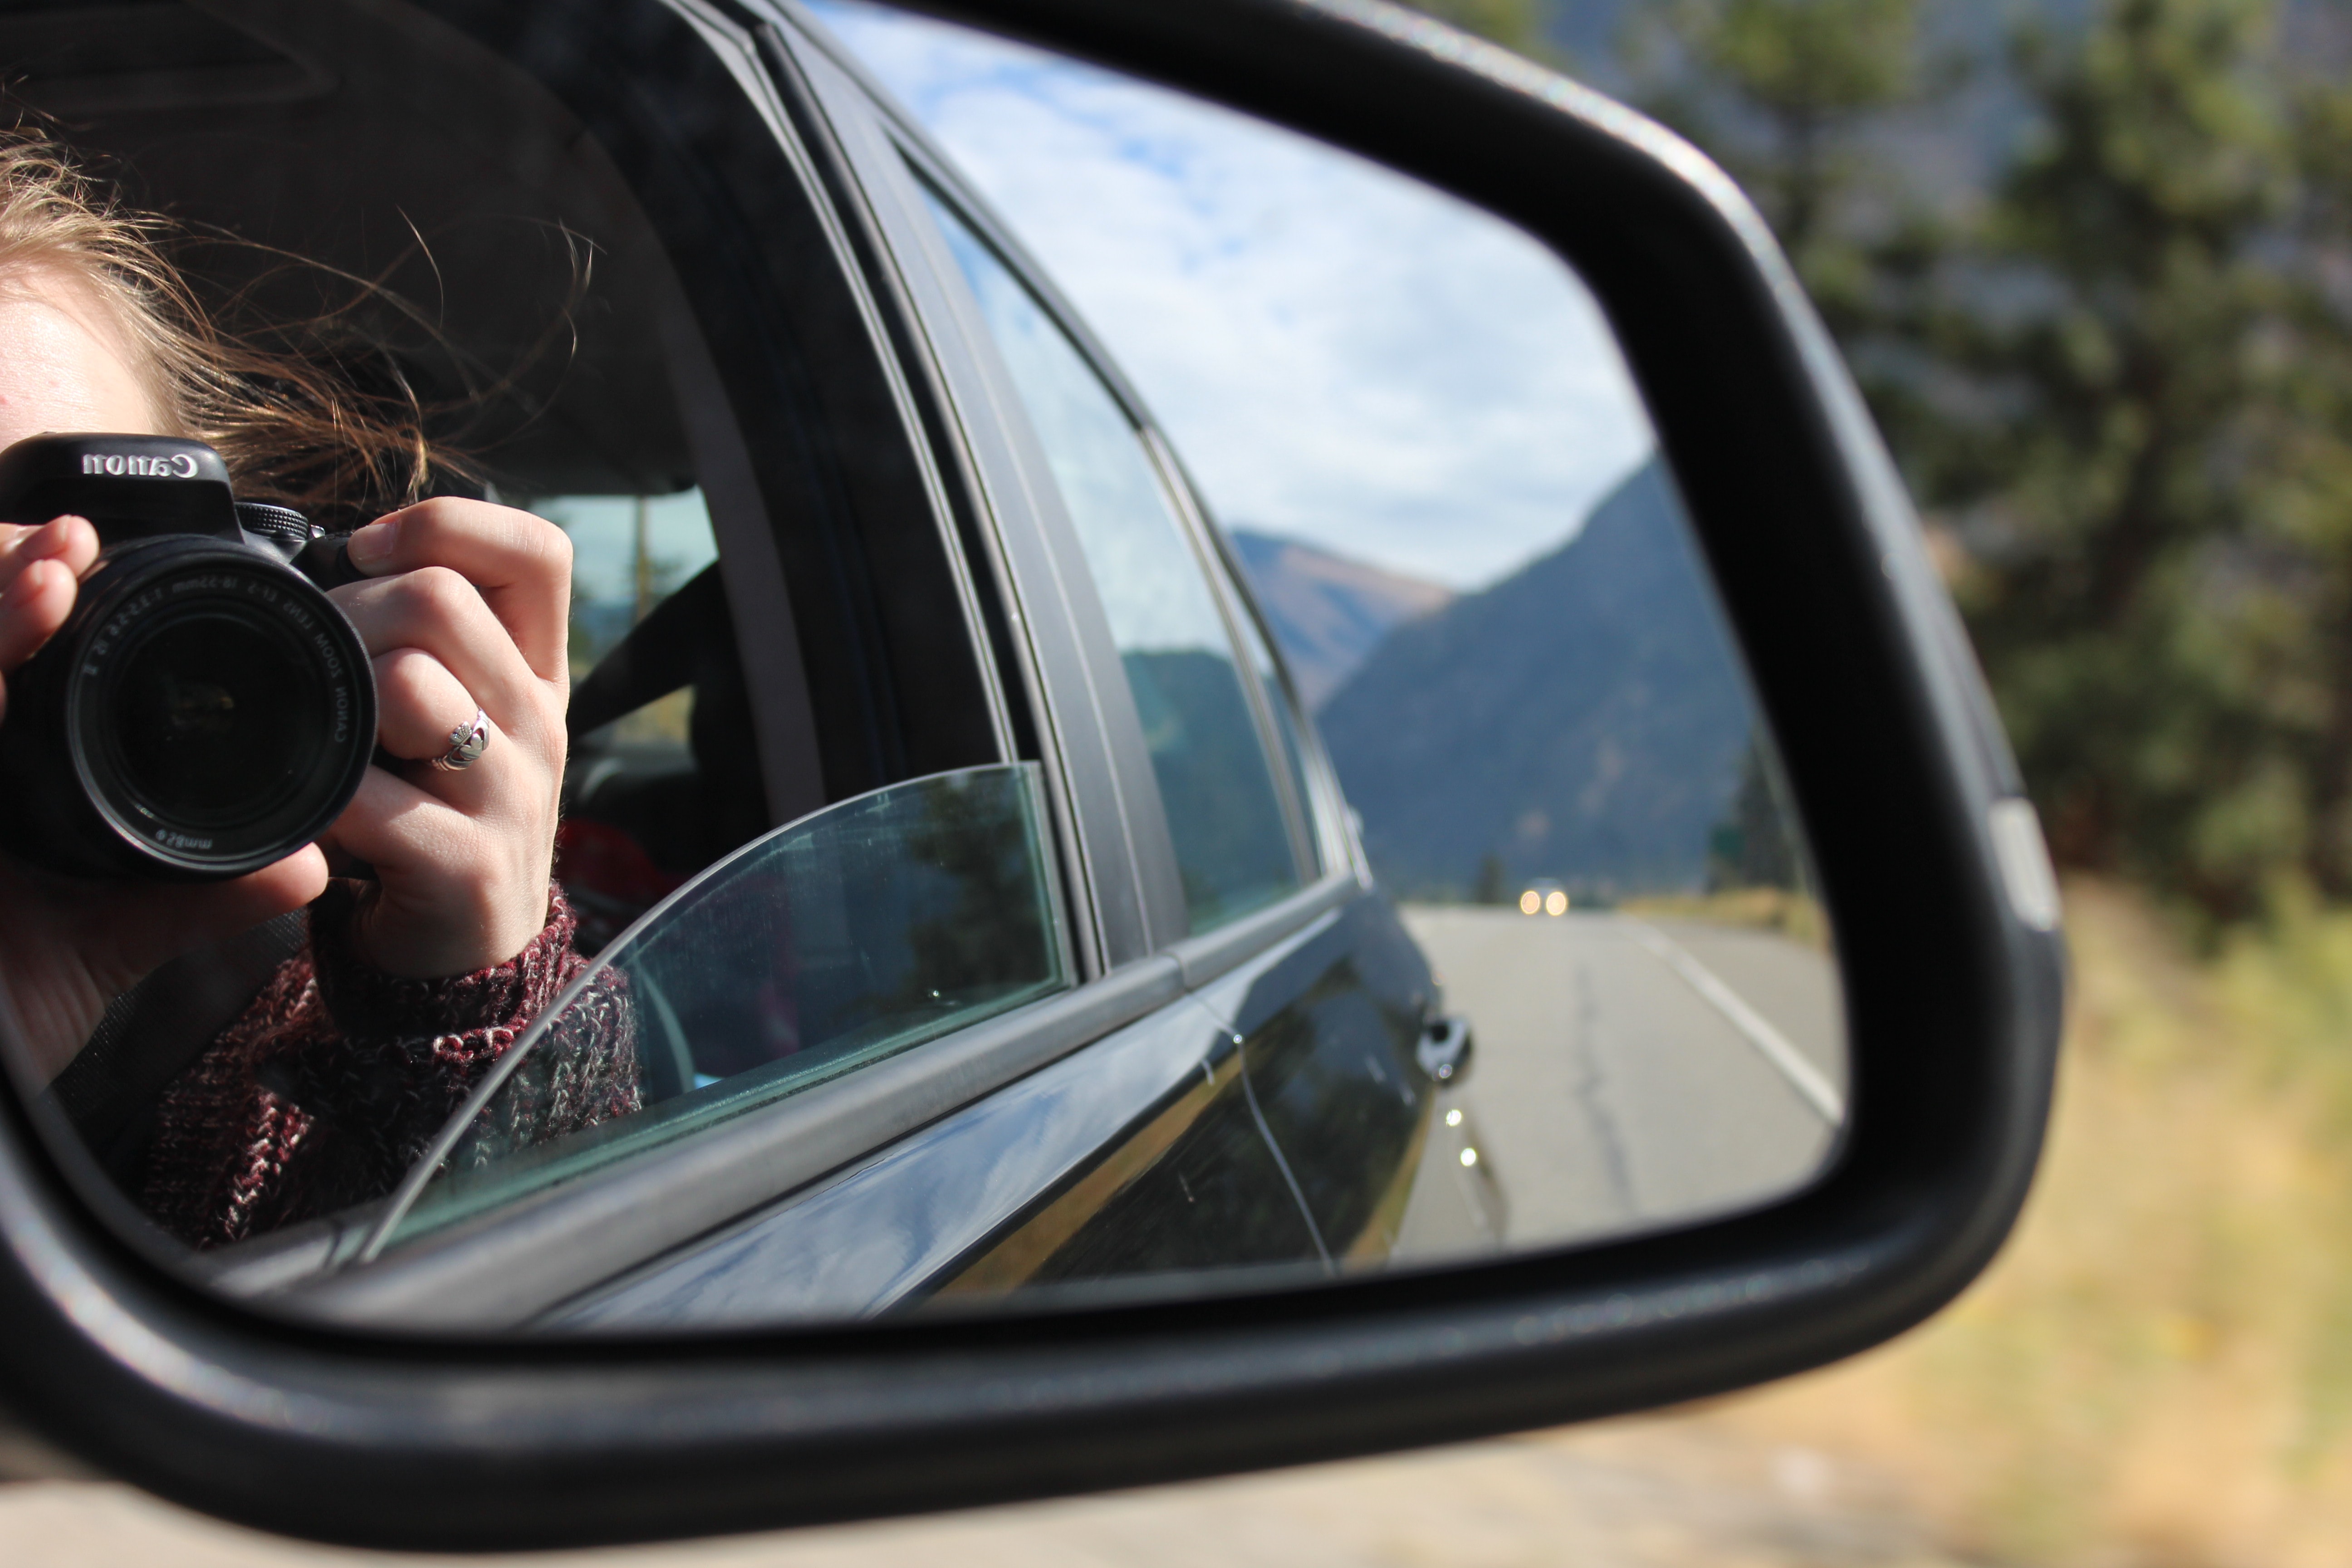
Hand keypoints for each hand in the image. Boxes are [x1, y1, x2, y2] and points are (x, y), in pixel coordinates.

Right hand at [0, 516, 327, 1083]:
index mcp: (2, 789)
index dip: (34, 616)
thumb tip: (311, 863)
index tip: (87, 559)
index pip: (15, 682)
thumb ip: (199, 896)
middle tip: (68, 542)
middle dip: (6, 588)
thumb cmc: (3, 1011)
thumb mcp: (108, 946)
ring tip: (49, 562)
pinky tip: (16, 631)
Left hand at [324, 498, 570, 978]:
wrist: (468, 951)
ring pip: (408, 684)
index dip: (446, 527)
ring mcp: (512, 795)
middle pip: (442, 599)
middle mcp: (537, 722)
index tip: (370, 558)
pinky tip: (315, 810)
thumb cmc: (436, 812)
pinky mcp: (471, 866)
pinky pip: (372, 798)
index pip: (534, 552)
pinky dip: (321, 798)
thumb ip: (421, 640)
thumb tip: (328, 562)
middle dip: (349, 614)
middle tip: (318, 664)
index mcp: (536, 671)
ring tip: (325, 740)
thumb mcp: (456, 711)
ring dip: (337, 703)